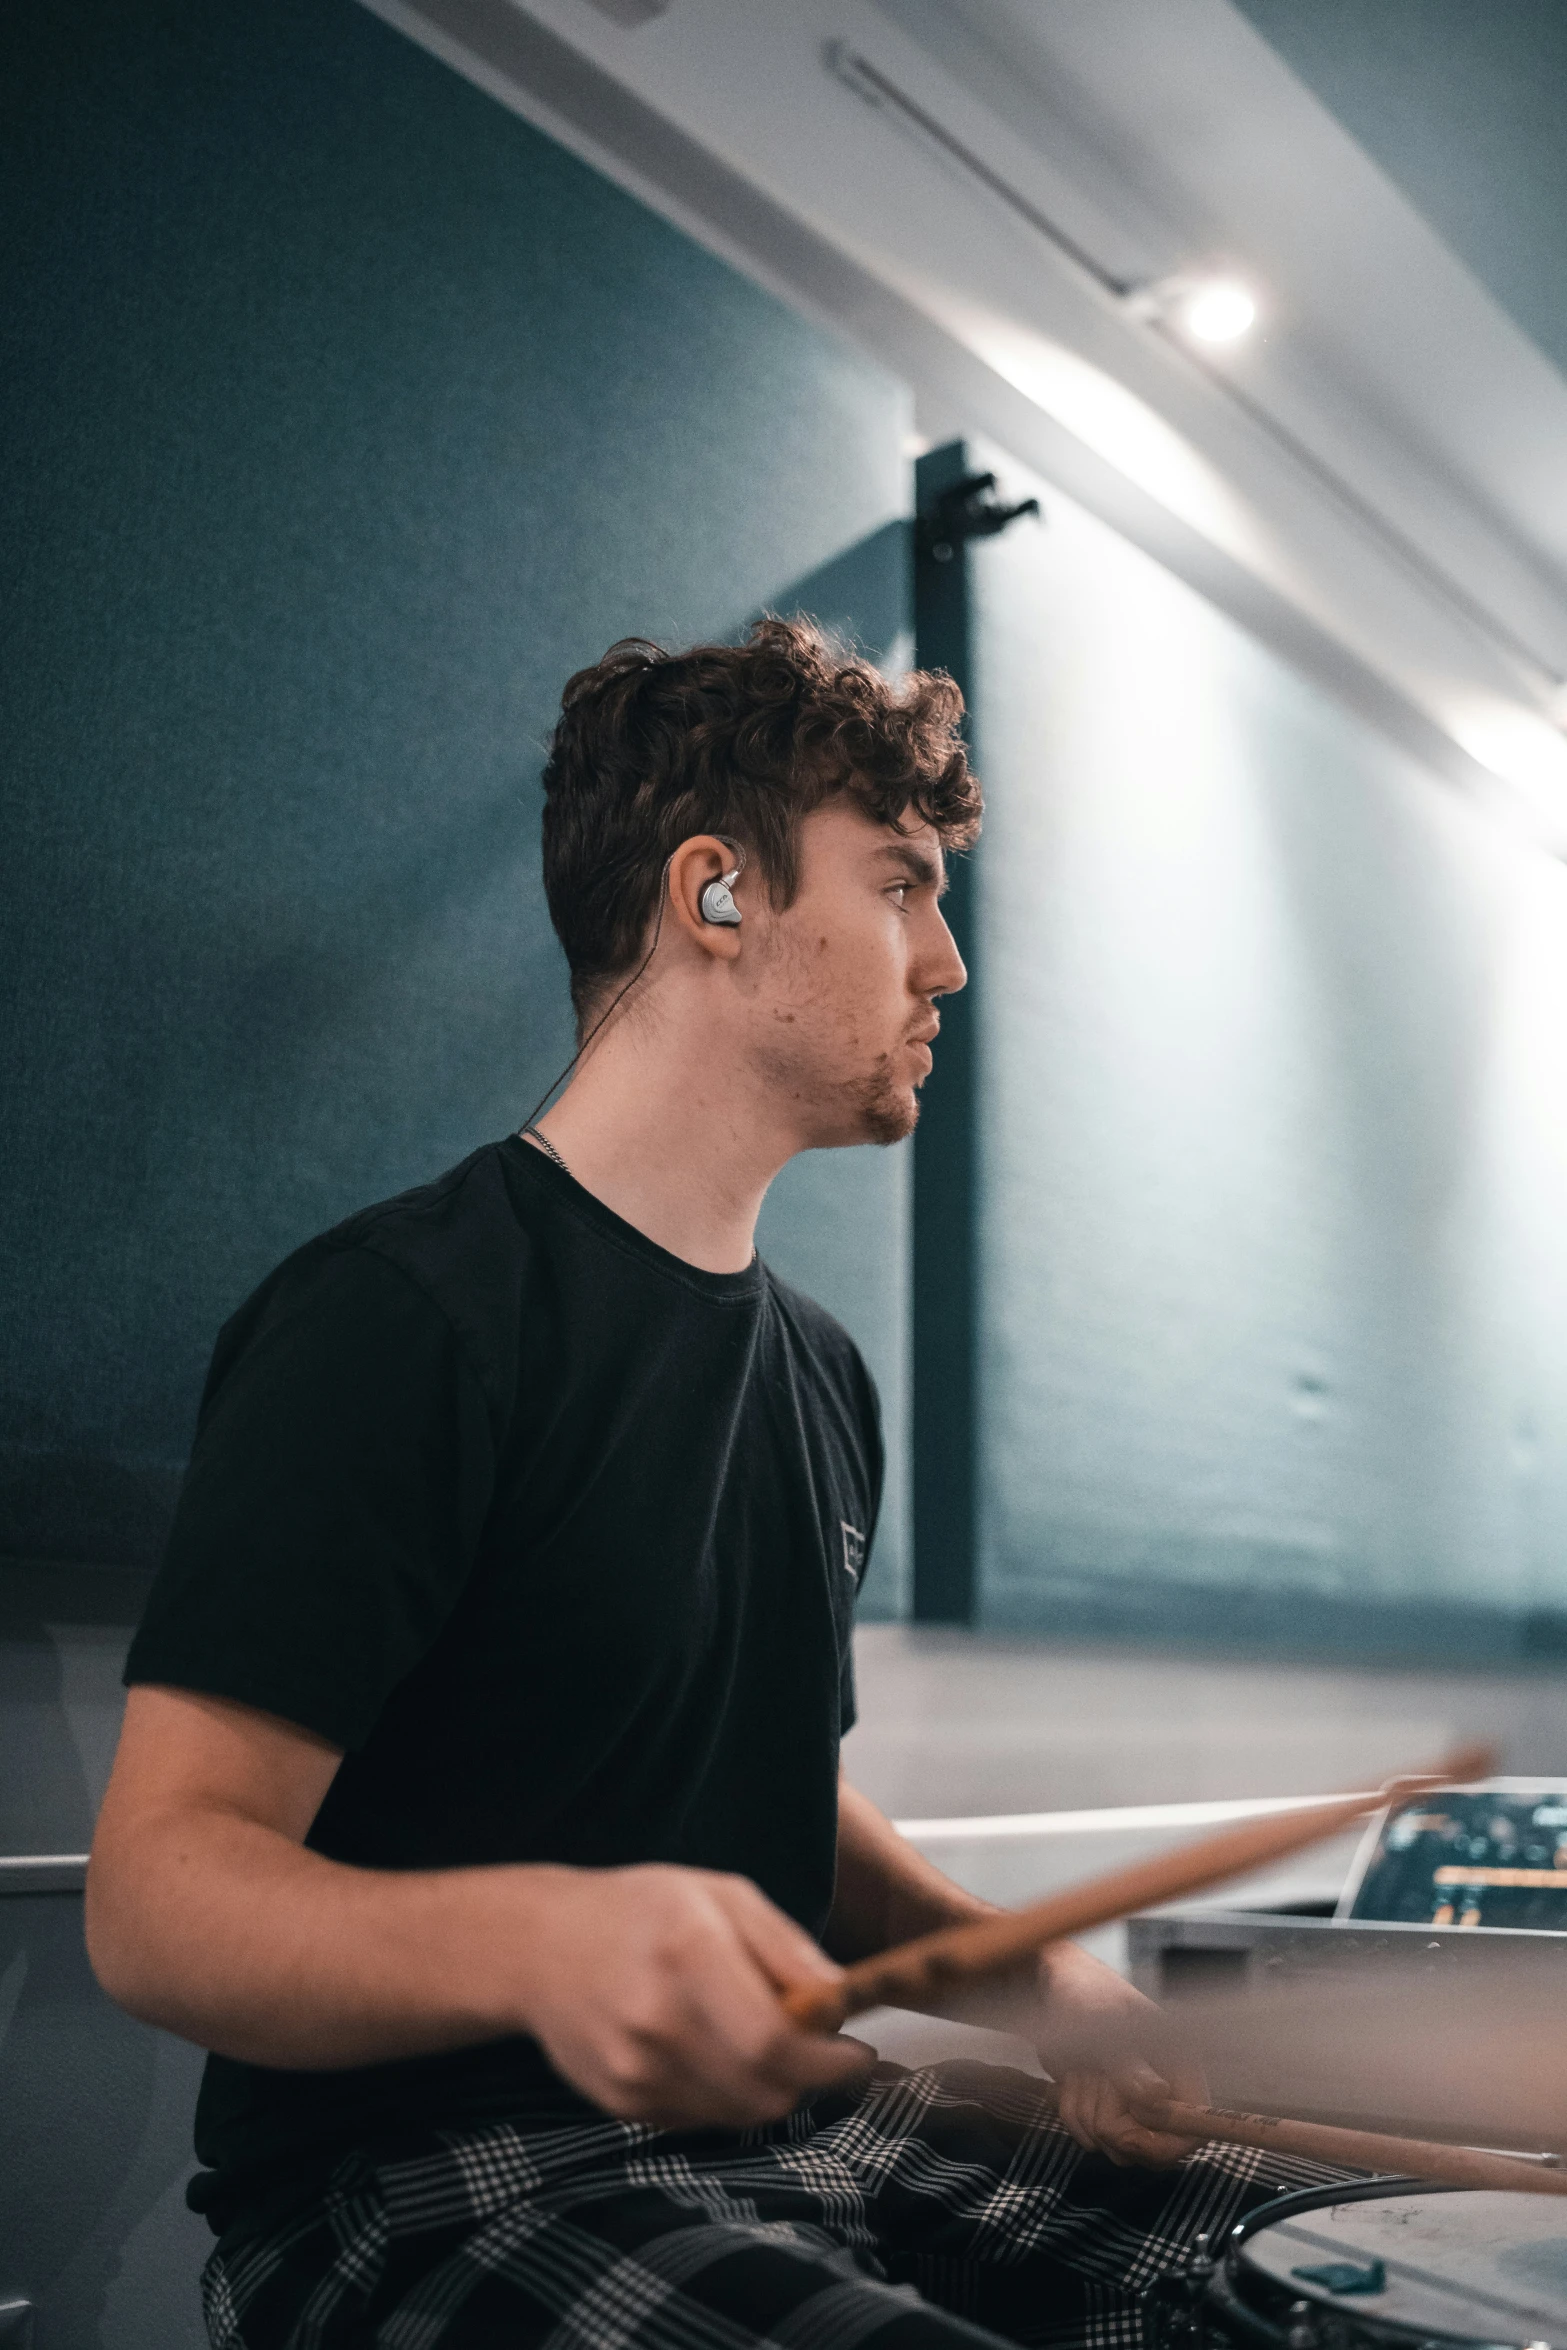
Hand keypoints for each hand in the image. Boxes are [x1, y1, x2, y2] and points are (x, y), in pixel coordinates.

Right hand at [515, 1864, 874, 2129]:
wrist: (540, 1947)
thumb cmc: (640, 1911)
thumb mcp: (723, 1896)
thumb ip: (786, 1949)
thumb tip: (841, 2000)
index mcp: (689, 1953)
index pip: (776, 2041)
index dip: (830, 2061)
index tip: (857, 2055)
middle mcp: (658, 2020)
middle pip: (765, 2090)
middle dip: (808, 2078)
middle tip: (816, 2048)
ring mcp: (635, 2069)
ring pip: (741, 2113)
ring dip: (769, 2088)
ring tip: (758, 2041)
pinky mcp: (622, 2103)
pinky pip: (703, 2120)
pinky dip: (726, 2096)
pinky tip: (710, 2052)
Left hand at [1036, 1943, 1205, 2167]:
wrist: (1057, 1987)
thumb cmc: (1086, 1995)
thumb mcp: (1105, 2024)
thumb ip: (1129, 2064)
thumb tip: (1157, 2095)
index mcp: (1180, 2066)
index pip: (1192, 2131)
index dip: (1160, 2145)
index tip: (1124, 2133)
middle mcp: (1164, 2090)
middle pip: (1146, 2148)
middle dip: (1109, 2121)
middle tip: (1093, 2078)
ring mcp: (1135, 2103)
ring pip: (1112, 2144)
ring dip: (1084, 2110)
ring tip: (1080, 2069)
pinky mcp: (1108, 2108)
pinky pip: (1088, 2136)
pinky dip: (1070, 2110)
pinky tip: (1069, 2079)